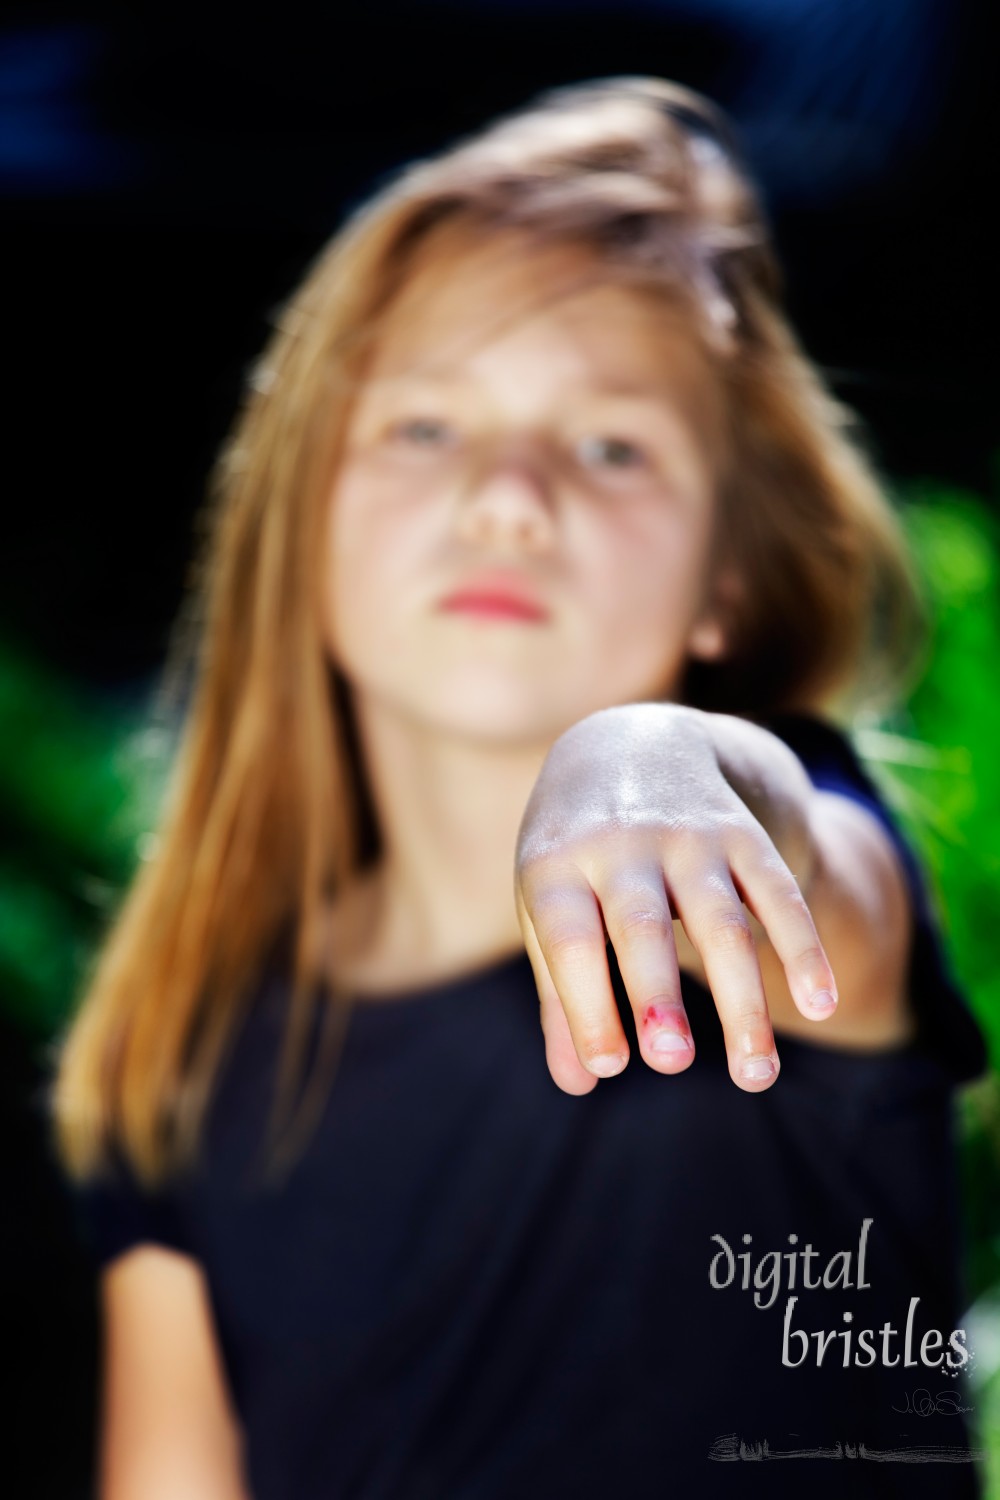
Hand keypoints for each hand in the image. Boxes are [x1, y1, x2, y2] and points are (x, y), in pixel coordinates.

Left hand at [513, 703, 838, 1094]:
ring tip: (754, 1075)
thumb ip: (560, 995)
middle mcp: (623, 845)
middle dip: (658, 994)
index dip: (588, 1001)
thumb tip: (581, 1082)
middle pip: (643, 926)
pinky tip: (819, 1007)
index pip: (571, 938)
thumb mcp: (546, 906)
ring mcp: (687, 836)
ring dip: (742, 998)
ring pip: (721, 920)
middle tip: (672, 1062)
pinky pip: (778, 893)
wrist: (628, 742)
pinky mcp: (741, 835)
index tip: (610, 1065)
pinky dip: (802, 949)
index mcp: (558, 865)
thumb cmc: (575, 852)